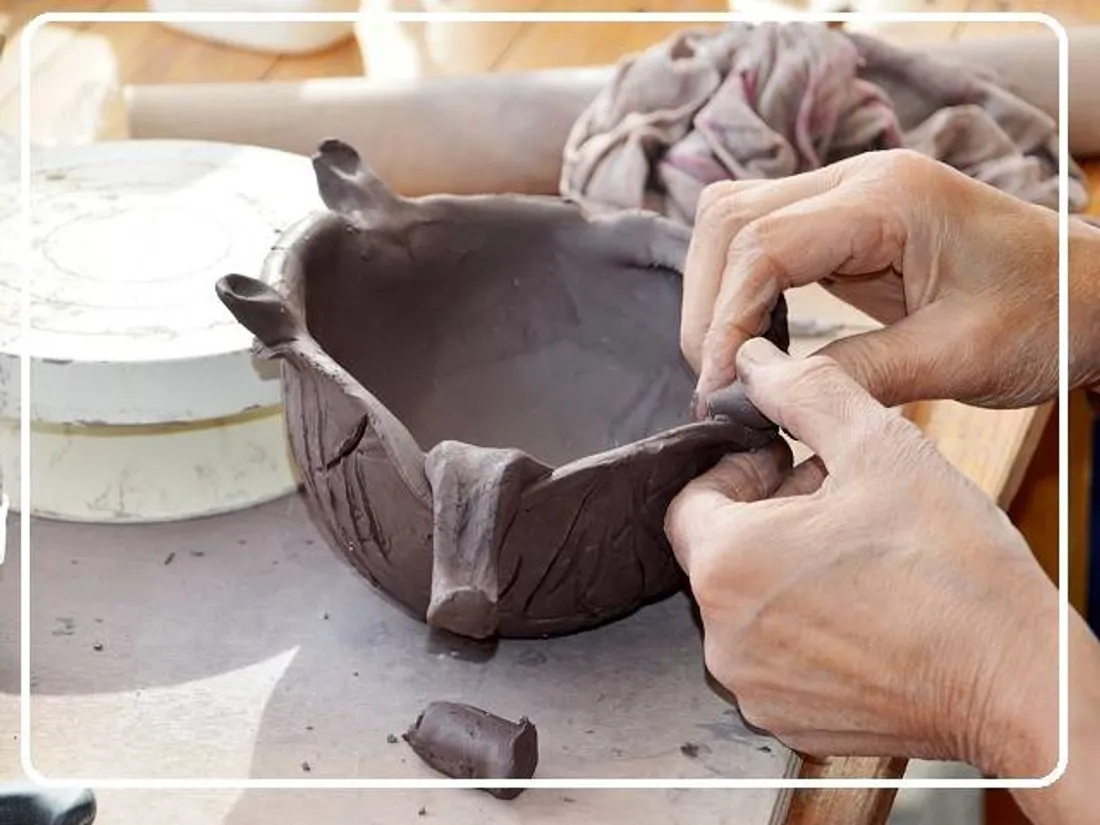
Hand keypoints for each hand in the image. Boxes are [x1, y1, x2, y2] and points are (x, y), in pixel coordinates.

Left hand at [665, 338, 1058, 774]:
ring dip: (784, 569)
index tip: (786, 461)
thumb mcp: (880, 447)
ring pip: (748, 606)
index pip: (691, 501)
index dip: (738, 471)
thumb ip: (804, 392)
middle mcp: (723, 636)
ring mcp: (754, 687)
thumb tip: (754, 362)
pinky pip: (776, 657)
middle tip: (832, 497)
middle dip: (766, 515)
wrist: (1019, 684)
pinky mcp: (790, 723)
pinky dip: (804, 625)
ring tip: (853, 549)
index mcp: (727, 564)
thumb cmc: (951, 565)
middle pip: (719, 553)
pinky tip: (862, 606)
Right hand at [680, 149, 1059, 409]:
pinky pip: (761, 244)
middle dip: (708, 306)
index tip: (720, 388)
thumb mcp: (959, 357)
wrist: (1094, 294)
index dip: (725, 318)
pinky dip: (742, 294)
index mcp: (889, 199)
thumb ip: (857, 374)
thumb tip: (763, 394)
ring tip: (734, 367)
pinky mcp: (842, 224)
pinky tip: (760, 343)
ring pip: (733, 225)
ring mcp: (846, 196)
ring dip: (717, 297)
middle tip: (719, 383)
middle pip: (728, 219)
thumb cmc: (1049, 316)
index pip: (763, 242)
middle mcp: (857, 181)